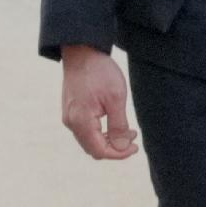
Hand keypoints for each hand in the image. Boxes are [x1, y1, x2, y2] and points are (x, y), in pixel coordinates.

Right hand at [60, 45, 140, 161]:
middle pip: (93, 149)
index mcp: (81, 121)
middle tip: (133, 137)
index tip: (136, 146)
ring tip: (128, 130)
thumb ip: (118, 126)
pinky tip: (113, 122)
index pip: (100, 151)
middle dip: (115, 148)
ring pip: (89, 141)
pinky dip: (101, 132)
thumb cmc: (99, 73)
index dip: (119, 153)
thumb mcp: (116, 98)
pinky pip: (85, 131)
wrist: (81, 53)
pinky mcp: (71, 111)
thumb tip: (121, 148)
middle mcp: (71, 122)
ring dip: (109, 140)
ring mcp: (69, 117)